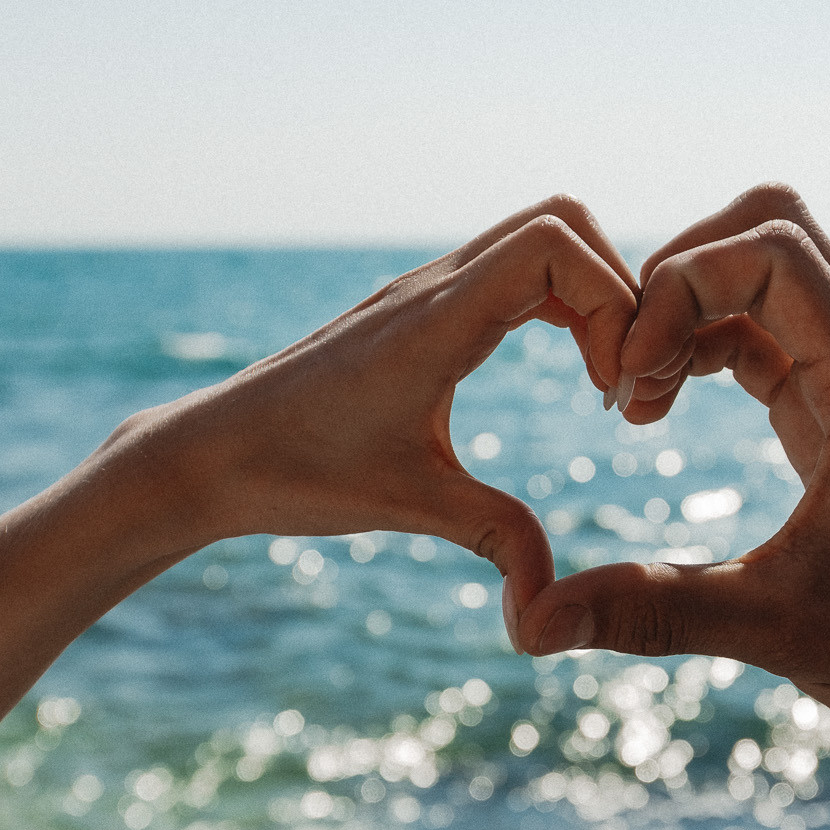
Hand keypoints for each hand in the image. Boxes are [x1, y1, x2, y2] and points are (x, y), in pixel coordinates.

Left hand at [89, 195, 638, 643]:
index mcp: (436, 318)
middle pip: (563, 222)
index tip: (609, 390)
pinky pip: (515, 273)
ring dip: (591, 298)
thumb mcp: (407, 505)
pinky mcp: (423, 311)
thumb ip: (494, 538)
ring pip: (541, 241)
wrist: (210, 454)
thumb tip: (548, 608)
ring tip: (602, 383)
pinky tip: (567, 379)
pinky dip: (561, 307)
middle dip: (616, 290)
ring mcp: (428, 292)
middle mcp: (435, 286)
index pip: (555, 245)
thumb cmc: (294, 472)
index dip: (610, 303)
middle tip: (620, 379)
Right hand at [515, 185, 829, 777]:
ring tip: (637, 399)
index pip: (770, 252)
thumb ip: (653, 613)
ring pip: (769, 271)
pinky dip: (708, 344)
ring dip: (689, 308)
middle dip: (678, 274)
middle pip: (770, 228)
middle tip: (626, 367)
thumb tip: (533, 623)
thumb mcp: (774, 632)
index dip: (679, 288)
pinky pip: (770, 329)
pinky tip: (662, 407)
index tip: (629, 378)